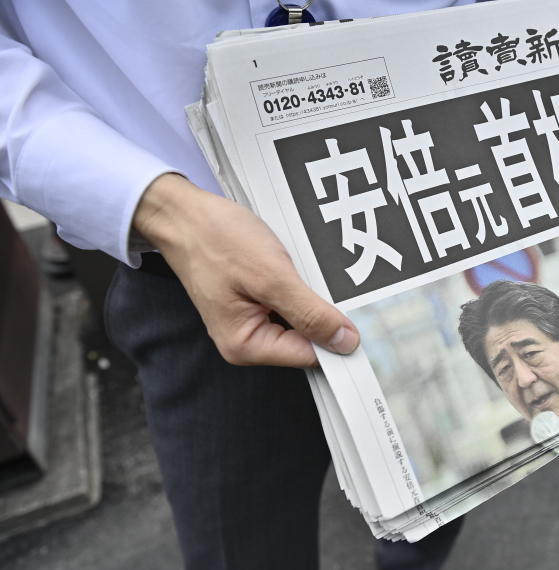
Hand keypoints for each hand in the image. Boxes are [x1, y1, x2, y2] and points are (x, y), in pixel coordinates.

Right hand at [133, 173, 358, 366]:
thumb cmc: (216, 240)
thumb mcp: (271, 276)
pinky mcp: (256, 303)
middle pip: (308, 340)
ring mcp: (252, 322)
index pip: (310, 355)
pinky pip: (291, 304)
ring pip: (302, 320)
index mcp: (247, 346)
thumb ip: (309, 313)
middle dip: (325, 315)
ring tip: (312, 271)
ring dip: (313, 299)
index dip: (338, 338)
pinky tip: (301, 268)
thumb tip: (345, 342)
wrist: (183, 214)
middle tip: (339, 286)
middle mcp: (248, 342)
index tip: (364, 319)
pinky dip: (301, 288)